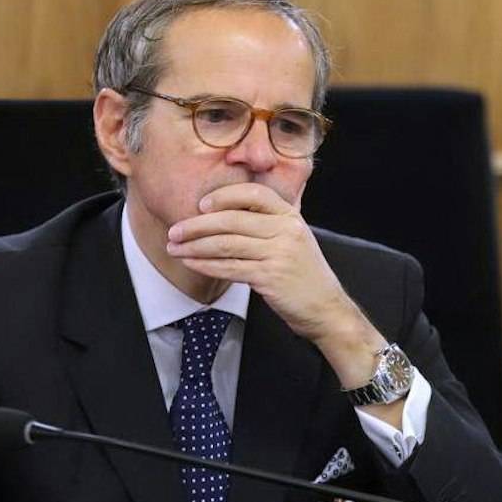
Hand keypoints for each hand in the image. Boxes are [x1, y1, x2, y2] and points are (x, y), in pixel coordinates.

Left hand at [166, 183, 364, 344]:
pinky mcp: (270, 277)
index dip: (223, 196)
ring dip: (195, 246)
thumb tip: (223, 215)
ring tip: (175, 248)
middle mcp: (286, 230)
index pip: (253, 192)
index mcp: (290, 215)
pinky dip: (206, 265)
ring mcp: (279, 253)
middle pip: (232, 219)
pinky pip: (229, 267)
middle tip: (175, 231)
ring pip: (226, 243)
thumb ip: (267, 224)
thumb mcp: (293, 239)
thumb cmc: (304, 274)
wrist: (326, 308)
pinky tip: (192, 263)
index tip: (200, 205)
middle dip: (196, 225)